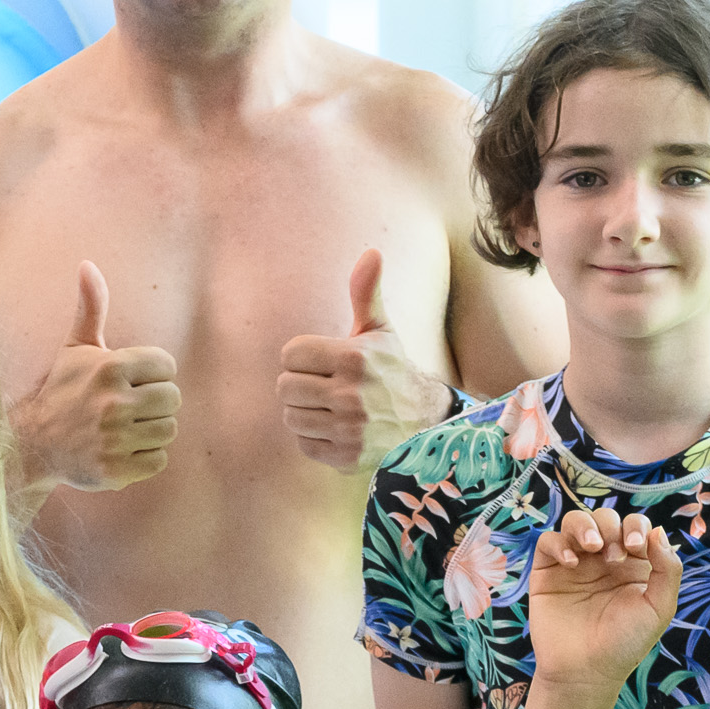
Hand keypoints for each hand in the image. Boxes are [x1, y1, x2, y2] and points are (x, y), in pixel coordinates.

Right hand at [7, 262, 178, 495]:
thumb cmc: (63, 391)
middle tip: (130, 407)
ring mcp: (114, 439)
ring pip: (168, 430)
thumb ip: (91, 307)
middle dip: (155, 403)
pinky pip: (159, 459)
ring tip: (125, 427)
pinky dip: (145, 457)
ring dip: (151, 430)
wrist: (34, 444)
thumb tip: (88, 264)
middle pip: (173, 399)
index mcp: (109, 368)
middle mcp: (113, 403)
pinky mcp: (116, 470)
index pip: (167, 366)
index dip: (153, 373)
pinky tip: (123, 449)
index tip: (130, 381)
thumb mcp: (76, 348)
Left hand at [277, 247, 447, 472]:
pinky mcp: (345, 457)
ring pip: (290, 416)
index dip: (302, 357)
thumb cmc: (392, 371)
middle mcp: (350, 395)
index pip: (290, 354)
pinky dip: (314, 437)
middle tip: (324, 386)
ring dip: (304, 411)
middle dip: (300, 385)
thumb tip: (371, 252)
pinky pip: (303, 443)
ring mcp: (348, 429)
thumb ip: (366, 292)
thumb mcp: (380, 331)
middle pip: (285, 387)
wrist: (425, 422)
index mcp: (354, 358)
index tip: (322, 362)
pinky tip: (335, 428)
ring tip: (330, 407)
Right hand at [521, 501, 681, 691]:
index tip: (635, 547)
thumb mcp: (659, 608)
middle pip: (605, 518)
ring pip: (575, 521)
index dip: (636, 527)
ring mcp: (574, 564)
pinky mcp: (548, 572)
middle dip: (611, 527)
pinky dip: (559, 543)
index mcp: (633, 565)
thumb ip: (668, 569)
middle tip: (614, 556)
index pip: (635, 526)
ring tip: (592, 547)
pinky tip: (572, 563)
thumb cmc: (625, 644)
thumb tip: (659, 531)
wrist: (585, 671)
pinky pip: (548, 542)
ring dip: (585, 525)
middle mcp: (603, 560)